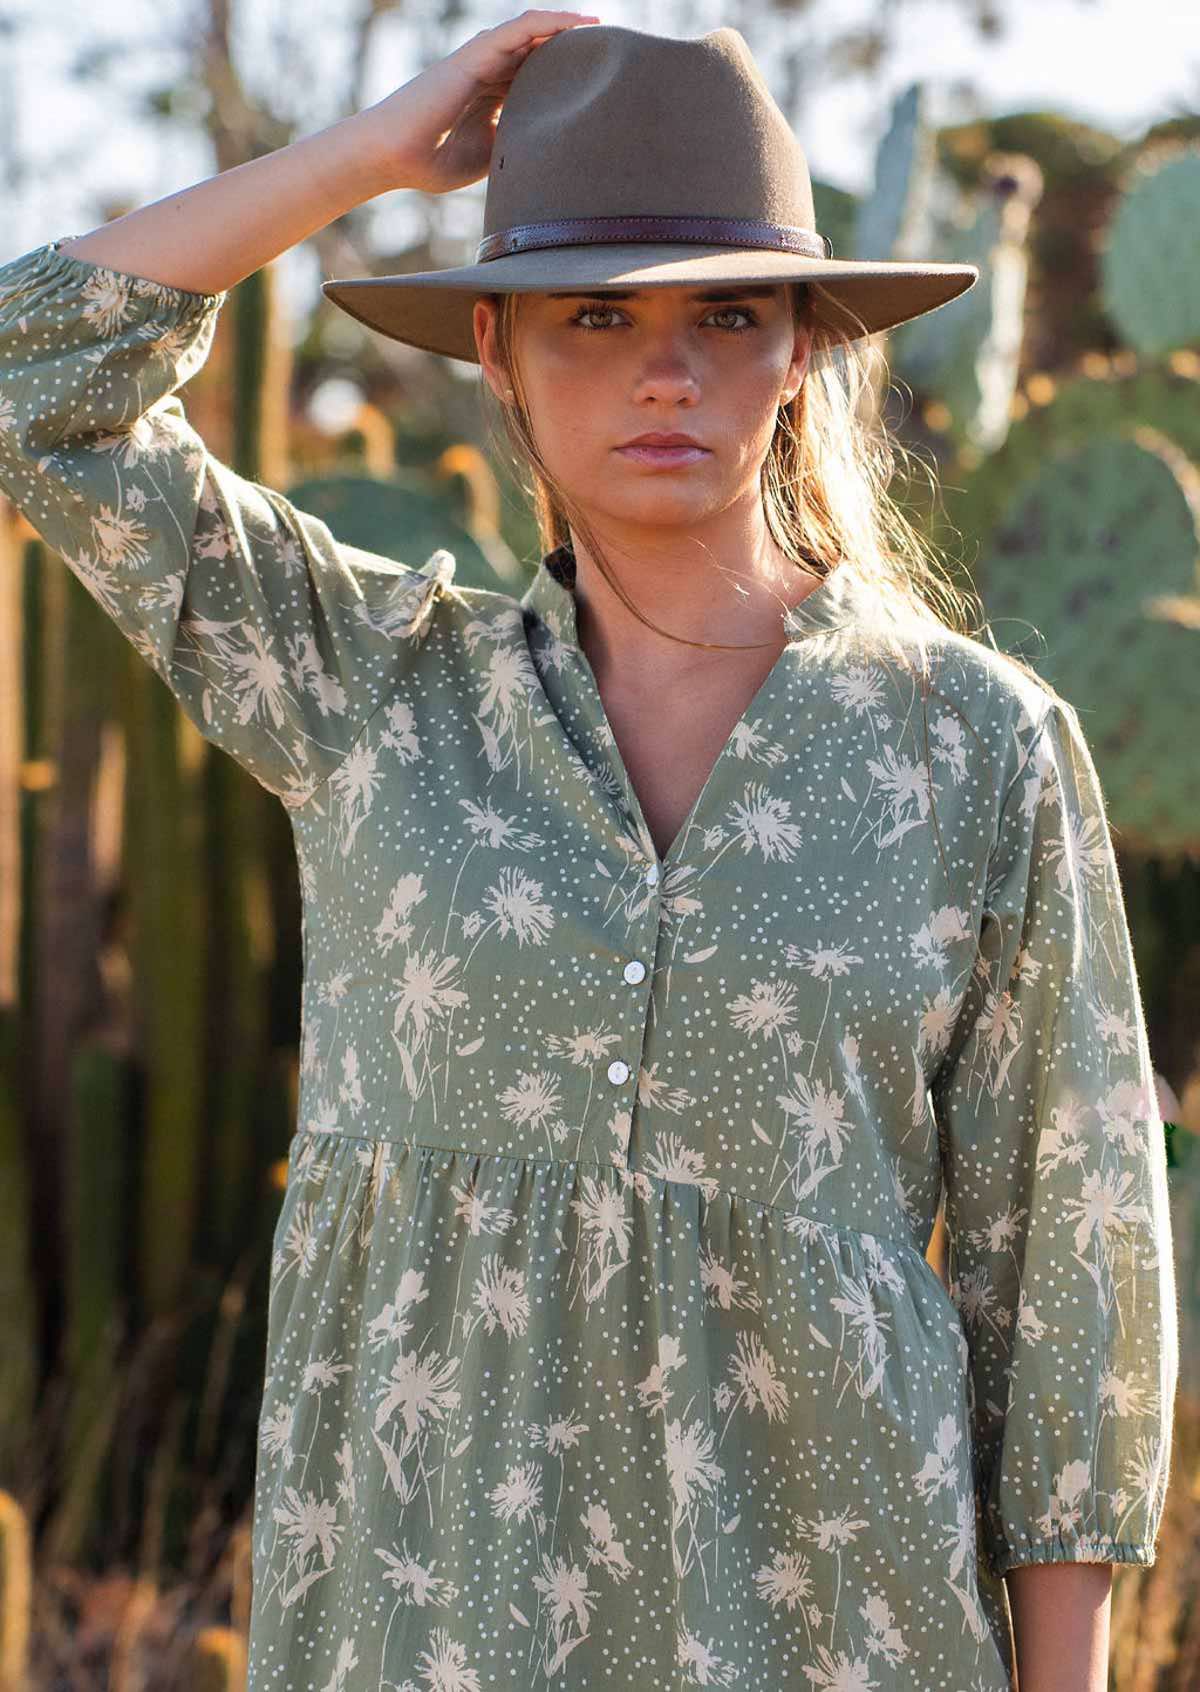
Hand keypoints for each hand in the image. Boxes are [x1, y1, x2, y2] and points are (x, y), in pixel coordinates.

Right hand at [361, 9, 600, 195]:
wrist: (394, 155)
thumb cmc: (432, 161)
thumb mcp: (491, 157)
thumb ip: (518, 148)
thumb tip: (555, 162)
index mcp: (493, 94)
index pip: (539, 75)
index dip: (570, 75)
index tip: (603, 83)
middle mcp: (490, 70)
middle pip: (541, 50)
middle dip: (576, 49)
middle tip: (615, 51)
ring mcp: (482, 59)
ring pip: (534, 33)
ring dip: (569, 29)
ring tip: (603, 28)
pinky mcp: (476, 55)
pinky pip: (521, 30)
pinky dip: (551, 24)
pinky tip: (579, 24)